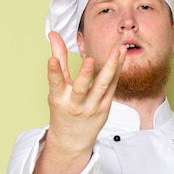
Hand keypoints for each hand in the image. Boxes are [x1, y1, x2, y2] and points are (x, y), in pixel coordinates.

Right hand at [33, 32, 125, 173]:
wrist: (73, 139)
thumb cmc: (63, 109)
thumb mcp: (57, 88)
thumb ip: (58, 59)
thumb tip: (53, 34)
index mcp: (59, 99)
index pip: (55, 84)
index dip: (53, 72)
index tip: (51, 60)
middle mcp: (76, 104)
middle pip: (82, 88)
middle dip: (85, 74)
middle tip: (90, 60)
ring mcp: (93, 107)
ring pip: (103, 86)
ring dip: (112, 67)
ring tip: (118, 50)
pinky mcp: (106, 107)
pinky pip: (112, 86)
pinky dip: (117, 71)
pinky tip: (122, 56)